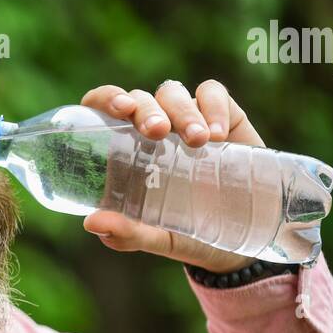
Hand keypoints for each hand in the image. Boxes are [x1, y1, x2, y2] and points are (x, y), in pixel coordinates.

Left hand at [78, 79, 265, 273]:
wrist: (241, 239)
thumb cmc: (187, 233)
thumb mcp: (157, 237)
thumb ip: (126, 233)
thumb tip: (92, 223)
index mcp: (125, 150)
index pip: (103, 108)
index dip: (106, 98)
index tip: (120, 109)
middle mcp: (151, 129)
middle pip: (139, 98)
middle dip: (147, 109)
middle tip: (158, 131)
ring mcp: (184, 119)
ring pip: (172, 93)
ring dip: (182, 111)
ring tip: (199, 141)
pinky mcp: (221, 115)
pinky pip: (212, 93)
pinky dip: (213, 106)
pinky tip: (219, 134)